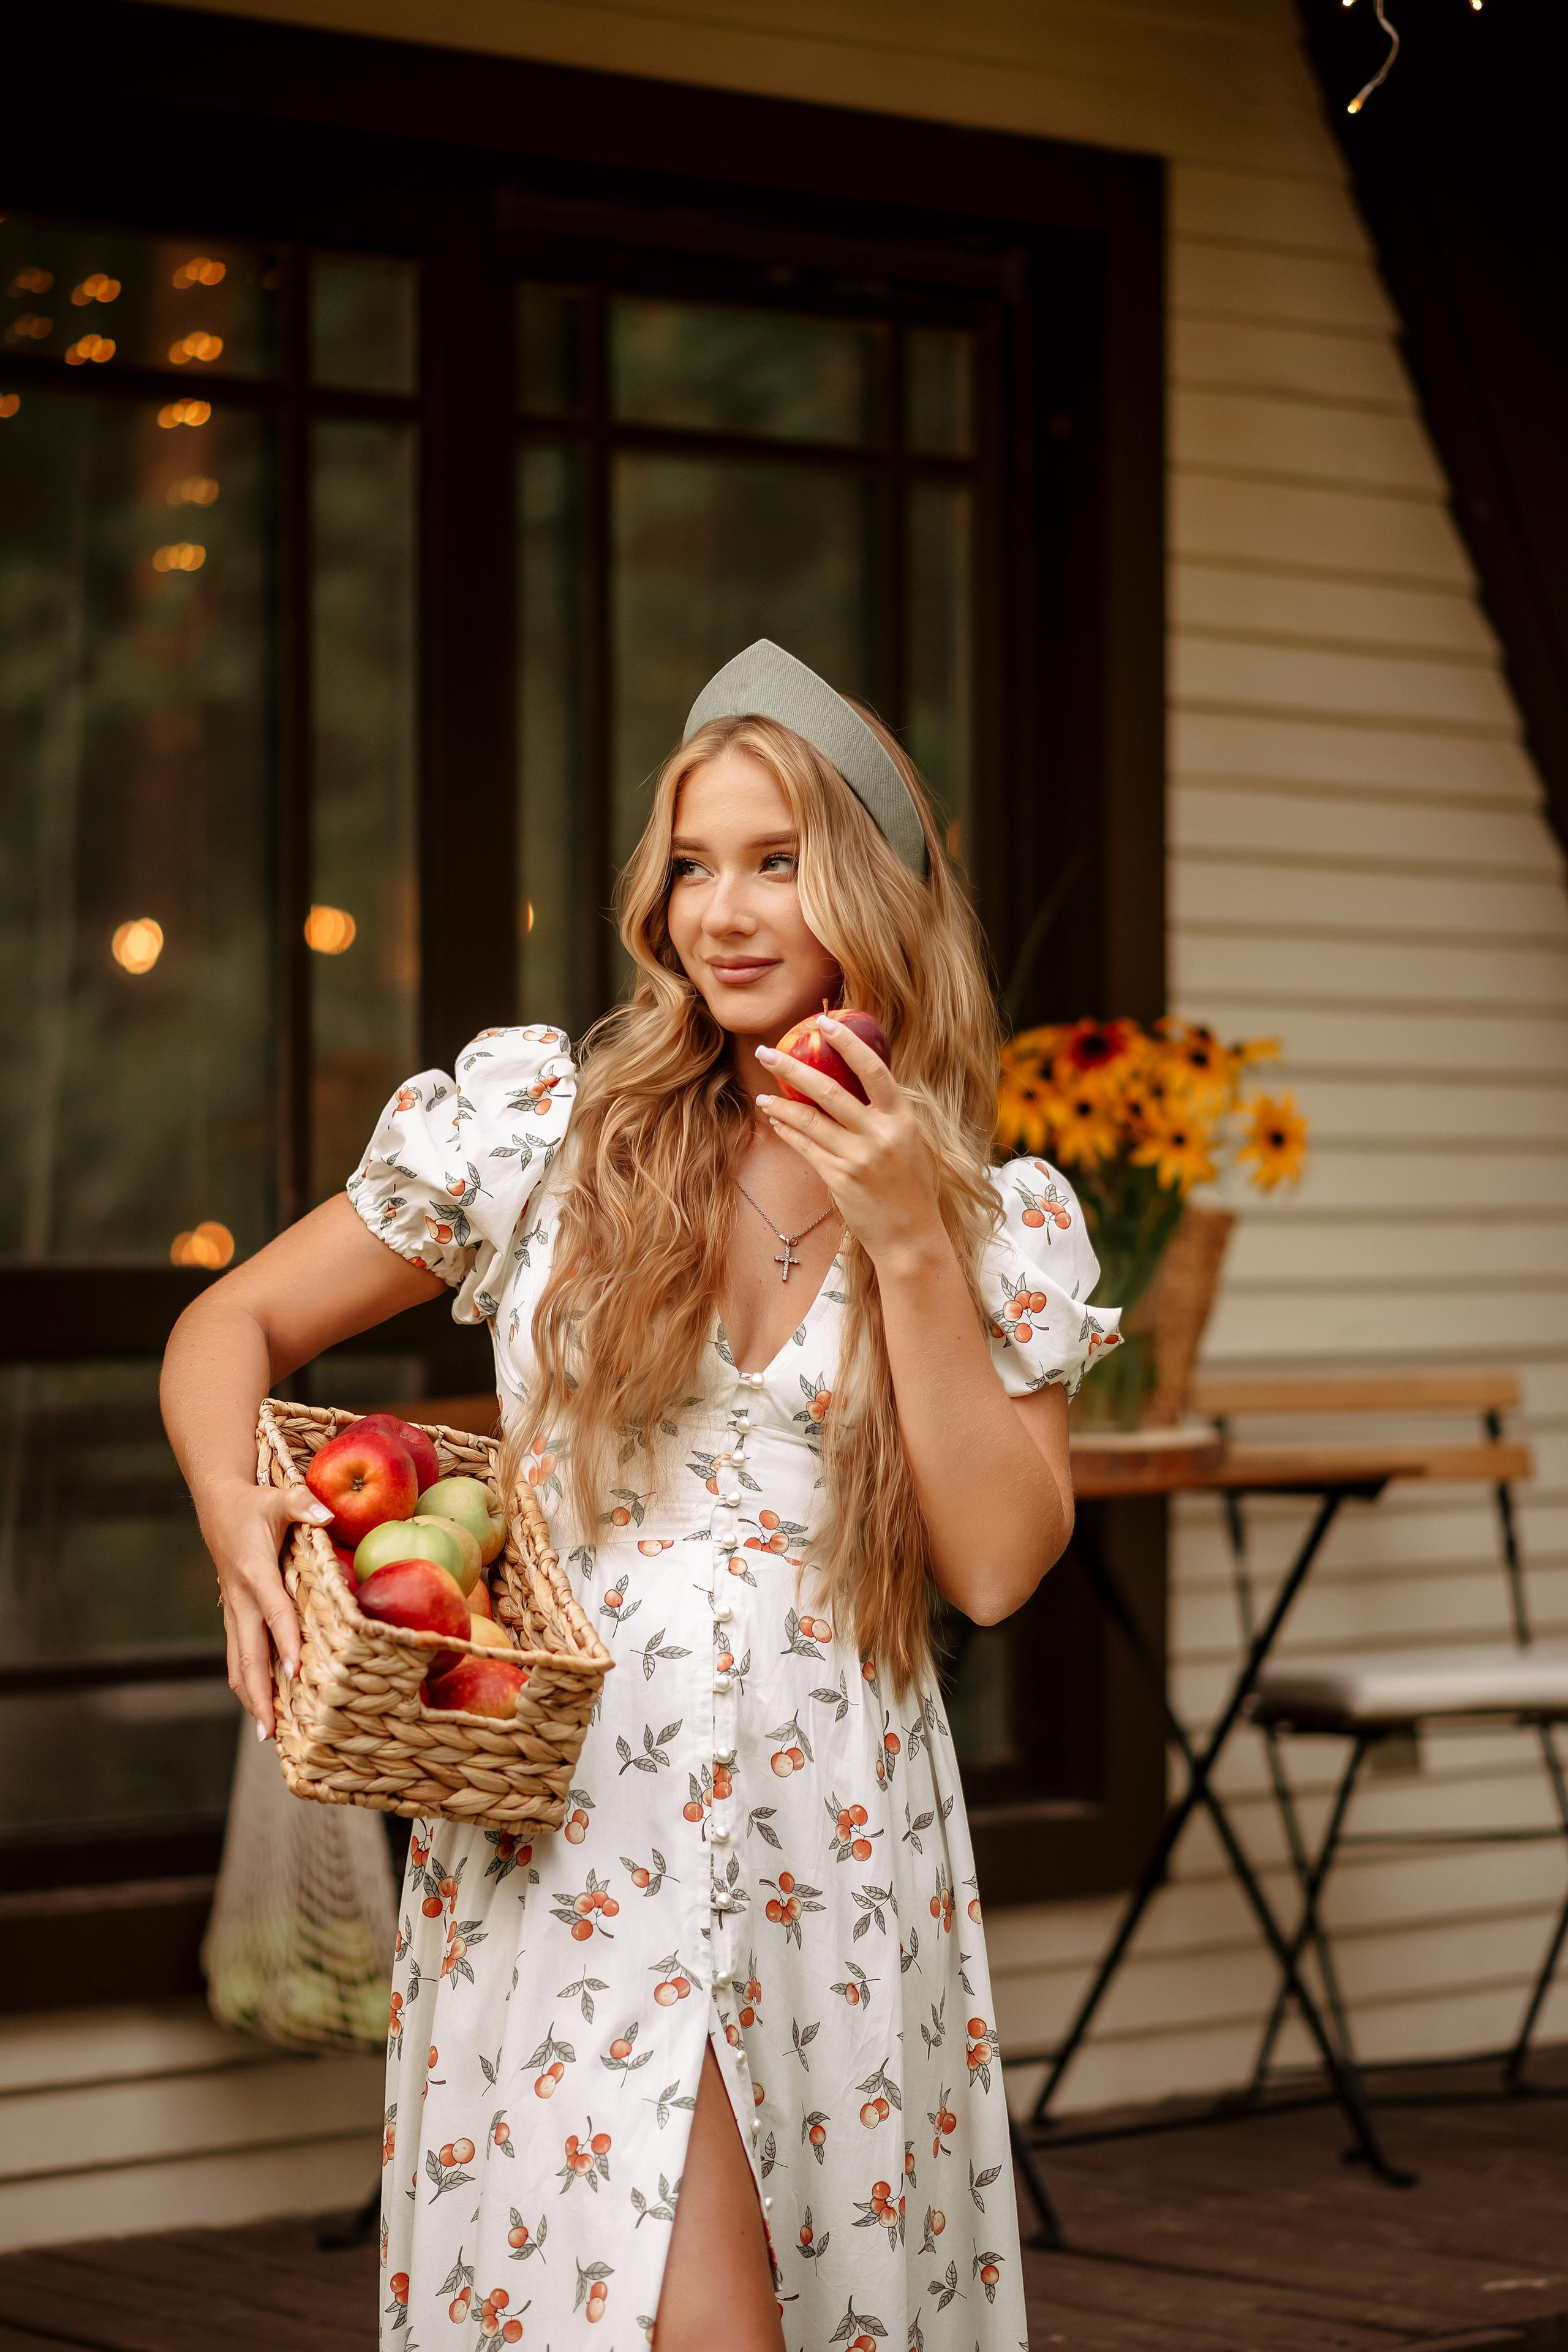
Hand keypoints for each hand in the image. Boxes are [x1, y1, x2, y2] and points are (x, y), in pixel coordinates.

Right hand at [198, 1475, 327, 1737]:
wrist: (218, 1505)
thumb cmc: (254, 1503)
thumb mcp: (279, 1497)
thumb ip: (304, 1504)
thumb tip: (329, 1513)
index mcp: (254, 1572)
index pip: (273, 1612)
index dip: (284, 1642)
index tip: (294, 1674)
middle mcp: (240, 1598)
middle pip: (248, 1653)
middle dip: (259, 1694)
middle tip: (271, 1732)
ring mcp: (234, 1610)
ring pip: (237, 1661)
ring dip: (250, 1697)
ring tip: (268, 1733)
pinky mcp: (234, 1615)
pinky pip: (238, 1655)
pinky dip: (247, 1682)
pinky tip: (261, 1706)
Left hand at [756, 1017, 945, 1273]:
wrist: (911, 1234)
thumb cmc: (912, 1185)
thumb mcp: (912, 1141)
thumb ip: (889, 1112)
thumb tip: (858, 1080)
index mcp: (901, 1119)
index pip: (873, 1071)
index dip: (848, 1044)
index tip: (824, 1023)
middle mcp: (879, 1135)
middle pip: (830, 1091)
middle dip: (792, 1068)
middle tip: (766, 1051)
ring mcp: (857, 1158)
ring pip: (809, 1121)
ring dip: (780, 1104)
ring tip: (762, 1092)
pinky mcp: (838, 1179)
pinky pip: (806, 1148)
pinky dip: (789, 1131)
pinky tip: (775, 1120)